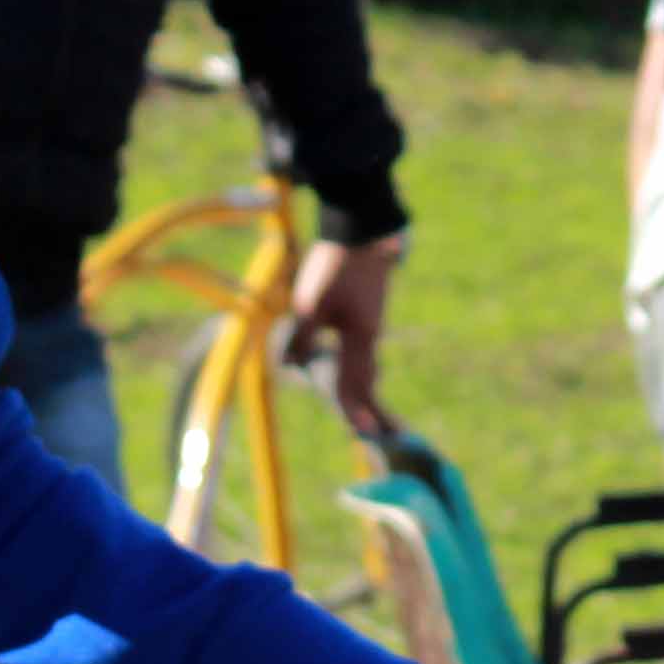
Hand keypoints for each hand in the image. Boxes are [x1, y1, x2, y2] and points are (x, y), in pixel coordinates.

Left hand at [283, 232, 404, 433]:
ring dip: (363, 386)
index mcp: (360, 336)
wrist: (361, 230)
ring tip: (364, 408)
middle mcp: (370, 334)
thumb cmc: (335, 266)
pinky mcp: (367, 310)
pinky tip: (352, 366)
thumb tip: (290, 366)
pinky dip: (359, 366)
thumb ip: (302, 337)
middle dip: (365, 404)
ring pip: (367, 362)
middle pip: (367, 377)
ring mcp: (371, 321)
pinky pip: (363, 348)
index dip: (354, 408)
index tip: (362, 433)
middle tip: (372, 431)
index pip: (354, 382)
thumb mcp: (310, 303)